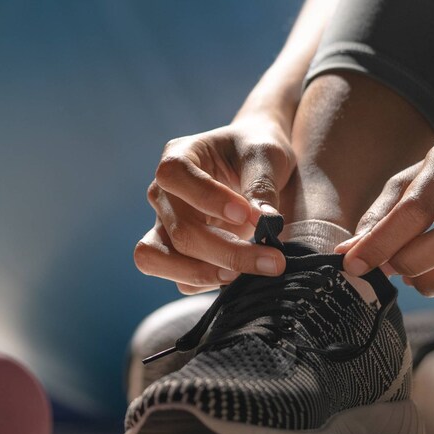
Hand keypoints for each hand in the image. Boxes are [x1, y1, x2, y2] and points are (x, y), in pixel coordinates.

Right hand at [134, 116, 295, 293]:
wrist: (255, 164)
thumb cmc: (256, 151)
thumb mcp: (266, 155)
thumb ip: (262, 185)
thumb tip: (264, 224)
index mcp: (178, 157)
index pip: (175, 176)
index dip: (207, 198)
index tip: (248, 215)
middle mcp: (162, 193)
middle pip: (179, 230)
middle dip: (227, 252)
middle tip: (274, 260)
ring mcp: (163, 225)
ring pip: (159, 259)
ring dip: (205, 273)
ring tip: (246, 276)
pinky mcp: (174, 253)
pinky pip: (179, 279)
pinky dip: (207, 282)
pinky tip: (240, 276)